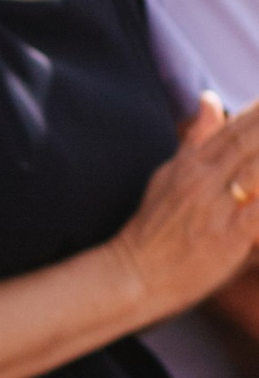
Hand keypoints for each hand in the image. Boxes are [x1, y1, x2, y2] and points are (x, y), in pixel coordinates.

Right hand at [108, 95, 258, 323]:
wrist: (131, 278)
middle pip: (252, 140)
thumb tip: (210, 99)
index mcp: (193, 164)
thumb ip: (194, 139)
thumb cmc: (150, 232)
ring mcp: (217, 208)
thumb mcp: (167, 177)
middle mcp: (206, 180)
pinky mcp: (228, 237)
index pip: (238, 125)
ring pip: (257, 169)